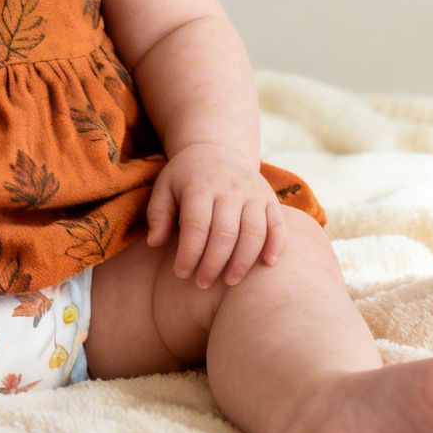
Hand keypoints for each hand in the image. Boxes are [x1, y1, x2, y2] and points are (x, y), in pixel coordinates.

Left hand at [146, 141, 286, 287]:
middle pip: (226, 233)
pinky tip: (266, 264)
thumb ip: (158, 214)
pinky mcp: (270, 199)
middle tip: (202, 283)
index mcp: (200, 186)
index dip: (189, 253)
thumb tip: (154, 243)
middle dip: (213, 263)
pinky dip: (276, 245)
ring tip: (229, 281)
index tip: (180, 273)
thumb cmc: (186, 177)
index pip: (196, 225)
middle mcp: (230, 189)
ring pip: (254, 232)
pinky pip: (278, 225)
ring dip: (243, 261)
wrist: (218, 149)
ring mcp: (254, 193)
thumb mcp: (164, 187)